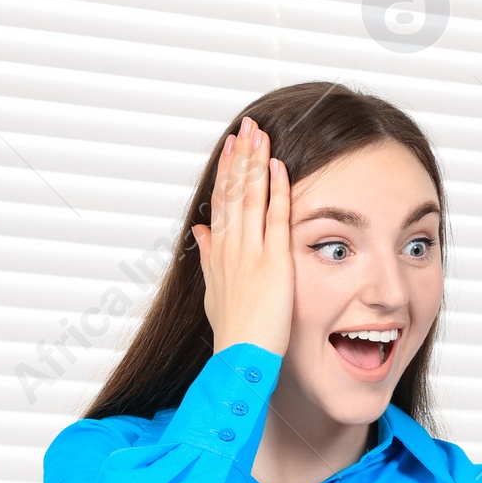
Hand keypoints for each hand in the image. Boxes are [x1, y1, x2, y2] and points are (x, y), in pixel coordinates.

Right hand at [191, 116, 292, 358]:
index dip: (227, 171)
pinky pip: (274, 219)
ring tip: (260, 133)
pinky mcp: (273, 263)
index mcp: (218, 252)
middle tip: (247, 125)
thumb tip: (201, 233)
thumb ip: (208, 259)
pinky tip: (280, 167)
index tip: (232, 145)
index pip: (222, 201)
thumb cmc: (232, 332)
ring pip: (250, 197)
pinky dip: (277, 190)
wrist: (239, 357)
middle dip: (241, 156)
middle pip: (233, 191)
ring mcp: (250, 253)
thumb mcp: (214, 291)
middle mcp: (230, 247)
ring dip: (256, 163)